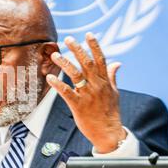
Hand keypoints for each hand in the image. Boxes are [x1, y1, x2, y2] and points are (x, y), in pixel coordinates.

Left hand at [46, 33, 125, 152]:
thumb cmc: (111, 113)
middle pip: (87, 63)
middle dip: (77, 50)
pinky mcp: (79, 106)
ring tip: (55, 55)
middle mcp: (97, 86)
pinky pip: (67, 92)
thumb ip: (112, 76)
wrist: (109, 133)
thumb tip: (117, 63)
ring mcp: (88, 95)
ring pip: (75, 75)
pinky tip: (49, 77)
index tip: (88, 34)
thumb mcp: (115, 93)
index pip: (100, 60)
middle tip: (68, 39)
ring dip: (65, 63)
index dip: (95, 46)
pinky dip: (58, 85)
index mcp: (105, 82)